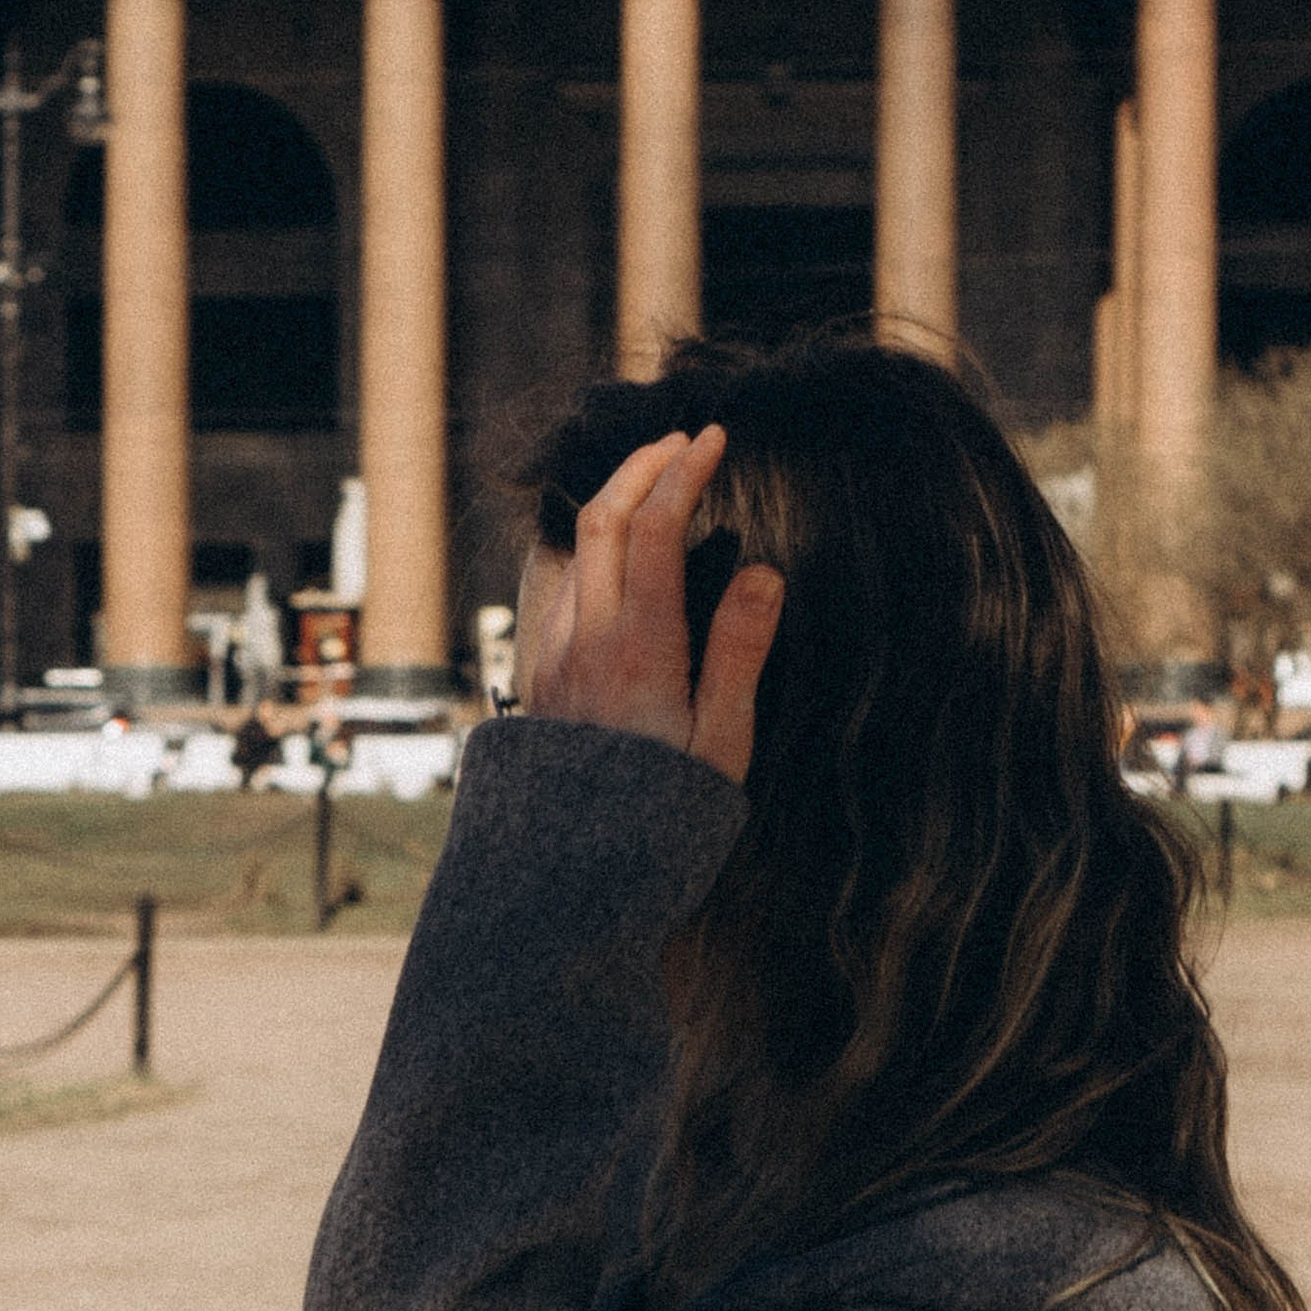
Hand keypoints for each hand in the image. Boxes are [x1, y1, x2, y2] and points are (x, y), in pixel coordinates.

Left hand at [521, 426, 783, 787]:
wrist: (576, 871)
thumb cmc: (663, 814)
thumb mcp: (721, 742)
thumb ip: (739, 652)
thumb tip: (765, 573)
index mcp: (640, 650)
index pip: (654, 532)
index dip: (683, 474)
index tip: (714, 439)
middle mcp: (587, 640)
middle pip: (602, 519)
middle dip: (642, 466)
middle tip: (684, 443)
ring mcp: (558, 654)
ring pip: (576, 549)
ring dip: (615, 501)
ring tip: (658, 482)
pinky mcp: (545, 672)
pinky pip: (566, 587)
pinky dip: (596, 547)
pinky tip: (623, 552)